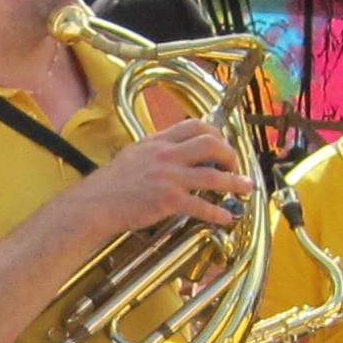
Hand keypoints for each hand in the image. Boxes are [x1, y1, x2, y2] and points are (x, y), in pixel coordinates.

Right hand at [66, 119, 243, 241]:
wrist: (96, 203)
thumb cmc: (112, 184)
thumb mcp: (135, 155)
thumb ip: (158, 150)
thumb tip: (179, 153)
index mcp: (158, 141)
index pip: (195, 125)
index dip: (216, 133)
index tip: (222, 144)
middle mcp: (166, 155)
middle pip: (210, 144)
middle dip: (229, 154)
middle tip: (235, 165)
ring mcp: (168, 177)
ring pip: (213, 175)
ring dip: (234, 181)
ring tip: (246, 187)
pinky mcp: (168, 200)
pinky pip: (201, 205)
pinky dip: (218, 212)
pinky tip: (226, 217)